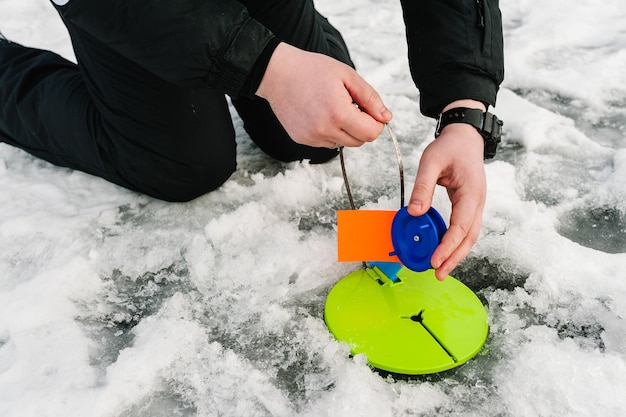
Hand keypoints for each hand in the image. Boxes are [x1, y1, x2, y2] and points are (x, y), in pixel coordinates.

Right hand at [256, 42, 391, 147]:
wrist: (277, 73)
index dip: (375, 122)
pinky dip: (329, 132)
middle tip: (351, 106)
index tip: (369, 110)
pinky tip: (319, 114)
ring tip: (332, 107)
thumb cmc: (311, 70)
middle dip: (361, 126)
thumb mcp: (347, 76)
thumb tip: (386, 117)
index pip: (371, 133)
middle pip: (359, 141)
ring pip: (343, 143)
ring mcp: (311, 137)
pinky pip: (326, 142)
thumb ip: (370, 98)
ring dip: (345, 130)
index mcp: (338, 113)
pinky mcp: (302, 139)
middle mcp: (324, 130)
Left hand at [408, 100, 486, 279]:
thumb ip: (423, 187)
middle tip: (438, 274)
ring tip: (440, 269)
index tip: (436, 261)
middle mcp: (477, 202)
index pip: (461, 226)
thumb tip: (414, 213)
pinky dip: (454, 242)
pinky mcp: (469, 206)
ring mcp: (475, 205)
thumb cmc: (449, 147)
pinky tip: (442, 250)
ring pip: (469, 236)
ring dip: (456, 253)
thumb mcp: (431, 161)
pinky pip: (464, 228)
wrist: (465, 137)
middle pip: (469, 237)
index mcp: (471, 192)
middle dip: (455, 258)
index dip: (448, 245)